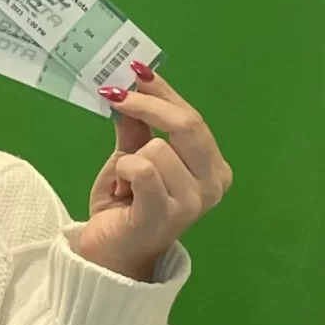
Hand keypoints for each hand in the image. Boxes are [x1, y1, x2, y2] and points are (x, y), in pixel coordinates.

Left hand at [70, 62, 232, 282]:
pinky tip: (123, 192)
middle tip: (113, 95)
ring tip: (126, 184)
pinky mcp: (167, 214)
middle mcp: (214, 185)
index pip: (192, 118)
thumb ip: (138, 125)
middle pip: (186, 124)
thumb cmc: (126, 207)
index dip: (163, 91)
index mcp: (213, 168)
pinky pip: (143, 168)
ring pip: (157, 148)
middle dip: (146, 104)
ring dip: (128, 159)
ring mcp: (194, 202)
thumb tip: (133, 82)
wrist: (110, 255)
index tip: (136, 70)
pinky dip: (124, 172)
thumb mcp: (132, 156)